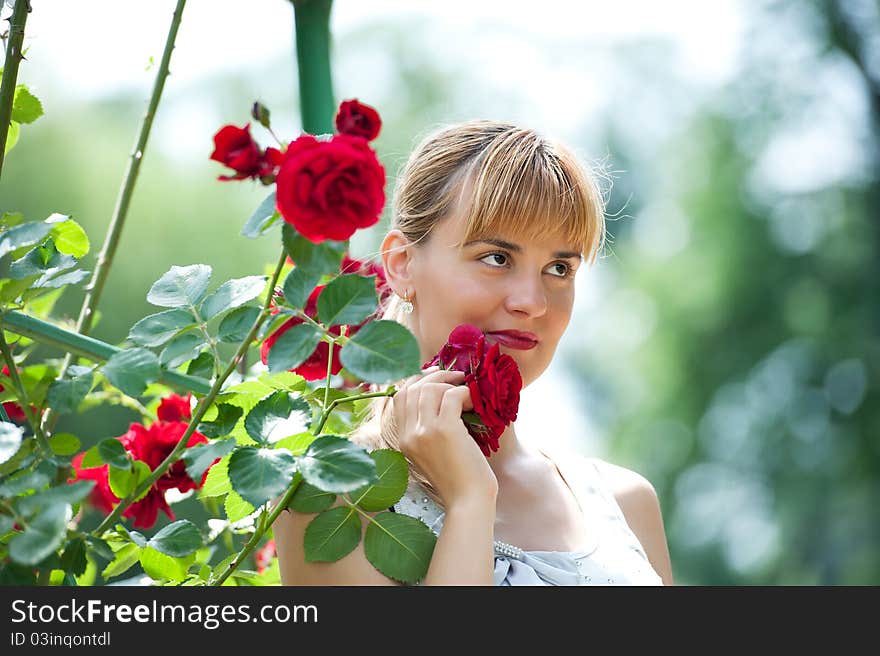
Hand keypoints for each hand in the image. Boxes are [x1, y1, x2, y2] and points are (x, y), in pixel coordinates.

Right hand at [390, 366, 498, 507]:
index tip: (438, 380)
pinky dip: (464, 393)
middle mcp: (409, 434)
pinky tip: (473, 403)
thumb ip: (428, 429)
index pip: (400, 396)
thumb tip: (441, 396)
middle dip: (436, 376)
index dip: (418, 381)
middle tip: (457, 378)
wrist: (468, 502)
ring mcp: (424, 431)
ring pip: (430, 388)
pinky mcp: (444, 430)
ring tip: (467, 394)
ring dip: (451, 384)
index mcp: (403, 440)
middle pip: (413, 388)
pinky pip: (451, 395)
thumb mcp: (432, 454)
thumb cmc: (458, 479)